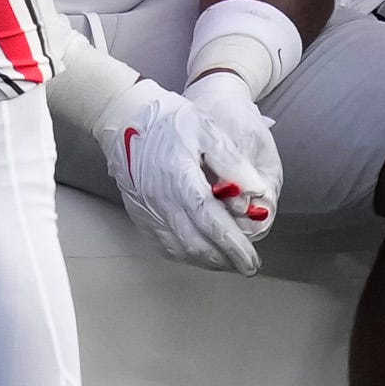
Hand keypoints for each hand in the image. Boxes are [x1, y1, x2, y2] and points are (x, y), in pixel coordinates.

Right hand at [93, 78, 269, 273]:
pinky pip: (164, 245)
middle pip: (197, 244)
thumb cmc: (171, 121)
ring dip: (207, 261)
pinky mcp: (140, 215)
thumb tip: (259, 191)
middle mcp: (162, 202)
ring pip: (180, 250)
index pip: (213, 224)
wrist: (125, 119)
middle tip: (247, 267)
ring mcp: (148, 212)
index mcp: (181, 181)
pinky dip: (185, 255)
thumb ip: (233, 163)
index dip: (234, 246)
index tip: (253, 261)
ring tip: (229, 263)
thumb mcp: (208, 131)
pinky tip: (202, 253)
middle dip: (225, 260)